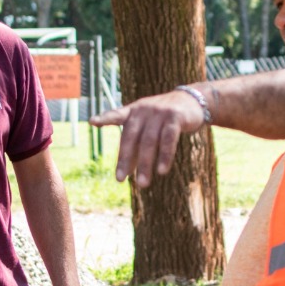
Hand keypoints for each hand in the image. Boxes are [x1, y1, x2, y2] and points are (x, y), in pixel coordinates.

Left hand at [89, 89, 207, 186]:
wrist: (193, 101)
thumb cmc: (165, 118)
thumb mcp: (149, 127)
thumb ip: (137, 145)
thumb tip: (127, 171)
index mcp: (134, 111)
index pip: (117, 115)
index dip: (105, 118)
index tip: (92, 122)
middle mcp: (144, 110)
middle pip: (131, 137)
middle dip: (125, 159)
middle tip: (120, 179)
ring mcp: (160, 112)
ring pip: (149, 142)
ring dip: (146, 164)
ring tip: (142, 183)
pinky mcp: (175, 117)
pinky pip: (168, 139)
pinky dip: (165, 156)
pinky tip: (161, 171)